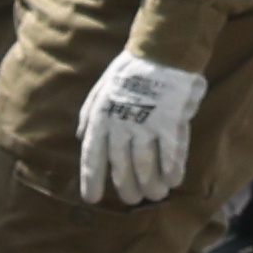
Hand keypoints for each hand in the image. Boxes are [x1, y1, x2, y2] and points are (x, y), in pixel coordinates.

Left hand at [77, 47, 207, 207]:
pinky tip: (173, 181)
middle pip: (120, 167)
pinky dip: (171, 169)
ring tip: (155, 195)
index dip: (92, 180)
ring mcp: (146, 125)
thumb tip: (79, 137)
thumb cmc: (129, 71)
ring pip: (145, 165)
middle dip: (126, 187)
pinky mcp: (170, 122)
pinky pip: (171, 153)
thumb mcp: (99, 90)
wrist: (159, 52)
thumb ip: (88, 115)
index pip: (92, 157)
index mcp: (101, 119)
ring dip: (150, 184)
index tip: (92, 199)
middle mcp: (120, 126)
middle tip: (132, 200)